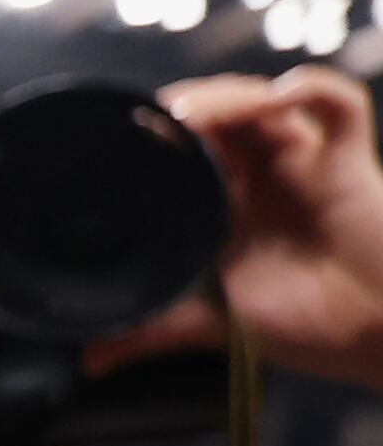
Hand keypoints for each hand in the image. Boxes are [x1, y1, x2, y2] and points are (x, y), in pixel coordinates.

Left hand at [137, 67, 382, 380]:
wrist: (376, 338)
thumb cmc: (308, 324)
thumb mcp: (213, 322)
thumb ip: (154, 330)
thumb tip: (90, 358)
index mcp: (228, 201)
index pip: (186, 147)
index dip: (155, 136)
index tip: (118, 138)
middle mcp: (264, 174)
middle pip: (220, 114)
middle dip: (184, 109)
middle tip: (148, 123)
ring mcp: (307, 163)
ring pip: (265, 101)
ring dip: (226, 97)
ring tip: (188, 114)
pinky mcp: (351, 163)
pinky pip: (340, 104)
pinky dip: (310, 88)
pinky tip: (277, 96)